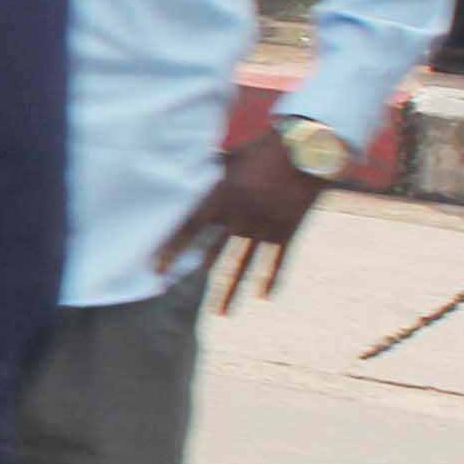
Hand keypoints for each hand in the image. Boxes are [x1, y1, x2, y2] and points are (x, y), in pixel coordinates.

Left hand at [159, 129, 326, 313]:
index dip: (171, 249)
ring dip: (230, 291)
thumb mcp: (231, 159)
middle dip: (193, 275)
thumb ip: (208, 172)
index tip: (156, 269)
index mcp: (223, 196)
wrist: (307, 150)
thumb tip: (183, 172)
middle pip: (212, 254)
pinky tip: (264, 296)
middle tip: (175, 295)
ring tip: (219, 313)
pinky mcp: (287, 231)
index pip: (189, 228)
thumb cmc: (263, 149)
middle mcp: (241, 217)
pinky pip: (278, 261)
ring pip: (243, 266)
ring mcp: (265, 228)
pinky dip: (271, 279)